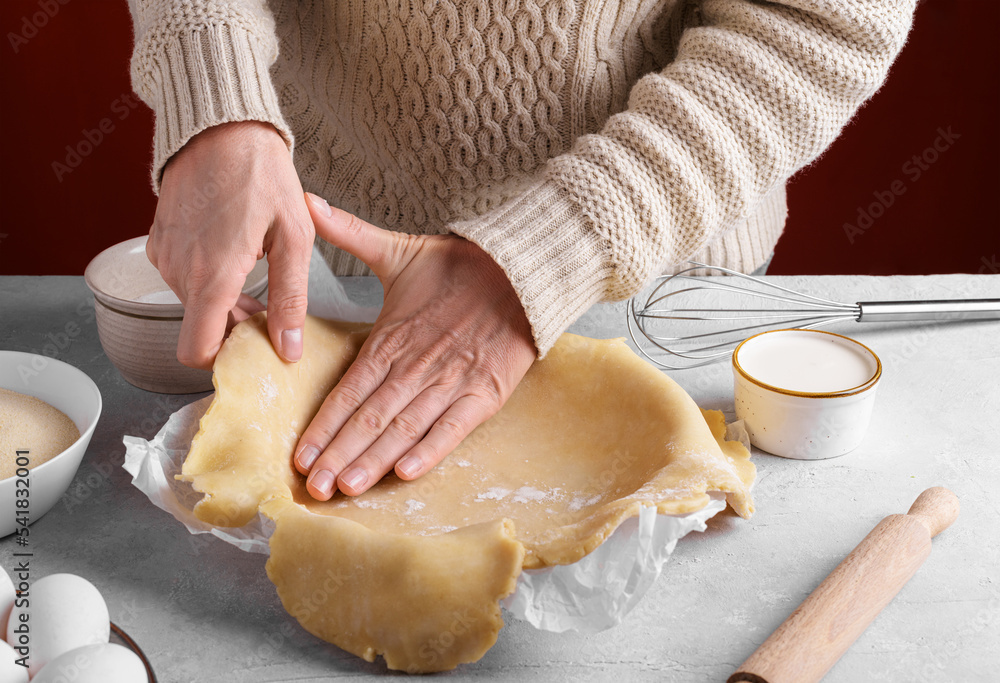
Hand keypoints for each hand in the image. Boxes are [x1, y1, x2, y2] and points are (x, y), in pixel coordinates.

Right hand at [147, 121, 313, 367]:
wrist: (221, 126)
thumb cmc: (262, 175)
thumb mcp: (294, 239)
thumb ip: (291, 299)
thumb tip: (288, 349)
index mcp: (212, 277)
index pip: (196, 351)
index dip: (222, 358)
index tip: (251, 348)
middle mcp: (179, 271)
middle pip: (200, 326)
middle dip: (233, 325)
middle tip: (269, 307)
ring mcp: (164, 254)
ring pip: (192, 302)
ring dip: (221, 300)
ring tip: (256, 274)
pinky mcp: (159, 238)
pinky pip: (181, 275)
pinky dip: (205, 277)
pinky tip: (233, 254)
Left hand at [294, 193, 536, 498]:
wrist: (523, 269)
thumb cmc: (460, 267)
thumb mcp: (399, 250)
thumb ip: (349, 233)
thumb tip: (307, 201)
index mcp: (391, 338)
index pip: (348, 389)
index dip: (322, 424)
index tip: (299, 455)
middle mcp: (415, 365)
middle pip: (369, 417)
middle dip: (338, 454)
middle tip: (312, 489)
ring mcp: (450, 382)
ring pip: (404, 428)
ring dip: (374, 460)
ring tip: (346, 488)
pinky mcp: (485, 393)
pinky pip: (453, 428)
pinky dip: (431, 451)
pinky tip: (406, 474)